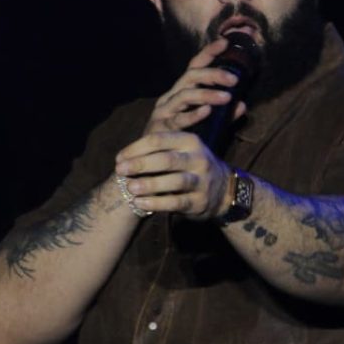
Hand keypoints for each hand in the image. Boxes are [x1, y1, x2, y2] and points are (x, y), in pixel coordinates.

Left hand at [114, 131, 231, 220]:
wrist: (223, 189)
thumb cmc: (191, 166)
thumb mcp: (182, 149)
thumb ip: (158, 150)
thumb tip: (124, 158)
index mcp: (190, 141)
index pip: (160, 140)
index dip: (137, 148)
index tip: (119, 158)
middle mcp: (198, 159)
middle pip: (167, 159)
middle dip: (141, 164)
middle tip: (120, 170)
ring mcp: (202, 181)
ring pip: (174, 181)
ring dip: (150, 184)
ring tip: (130, 187)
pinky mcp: (200, 202)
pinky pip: (177, 202)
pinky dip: (157, 203)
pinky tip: (141, 203)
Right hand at [142, 37, 248, 136]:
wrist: (152, 160)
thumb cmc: (180, 137)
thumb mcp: (205, 122)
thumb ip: (223, 114)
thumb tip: (242, 105)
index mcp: (180, 91)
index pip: (194, 66)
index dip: (209, 53)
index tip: (226, 42)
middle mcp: (171, 96)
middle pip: (190, 76)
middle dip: (213, 74)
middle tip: (234, 79)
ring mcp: (164, 111)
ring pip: (185, 95)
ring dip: (206, 94)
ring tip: (226, 97)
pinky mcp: (161, 127)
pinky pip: (179, 119)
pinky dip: (194, 115)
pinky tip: (207, 112)